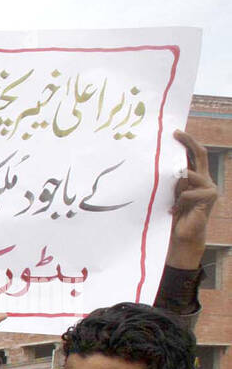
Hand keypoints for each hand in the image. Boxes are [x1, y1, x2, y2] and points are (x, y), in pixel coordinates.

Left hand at [167, 129, 216, 269]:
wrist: (182, 237)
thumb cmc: (173, 216)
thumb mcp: (170, 194)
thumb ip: (171, 181)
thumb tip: (158, 165)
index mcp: (196, 177)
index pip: (194, 155)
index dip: (187, 142)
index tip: (174, 132)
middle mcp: (205, 179)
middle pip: (200, 154)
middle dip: (188, 142)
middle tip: (175, 133)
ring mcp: (209, 187)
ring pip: (189, 175)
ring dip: (176, 186)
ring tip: (170, 200)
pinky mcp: (209, 197)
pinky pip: (188, 192)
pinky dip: (178, 201)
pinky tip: (174, 211)